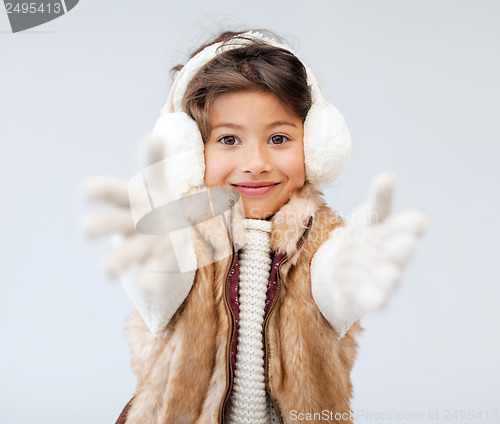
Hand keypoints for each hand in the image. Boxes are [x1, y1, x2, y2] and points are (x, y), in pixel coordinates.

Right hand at [80, 135, 182, 291]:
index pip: (111, 192)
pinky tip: (148, 284)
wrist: (168, 237)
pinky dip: (148, 281)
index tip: (86, 192)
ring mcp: (141, 247)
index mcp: (130, 201)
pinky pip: (149, 277)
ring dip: (111, 264)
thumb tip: (156, 136)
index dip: (98, 191)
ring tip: (106, 271)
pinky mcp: (156, 265)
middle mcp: (130, 225)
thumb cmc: (155, 205)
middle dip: (96, 226)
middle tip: (86, 228)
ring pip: (121, 257)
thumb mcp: (157, 183)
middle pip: (108, 224)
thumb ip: (155, 162)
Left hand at [320, 172, 427, 320]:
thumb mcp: (367, 217)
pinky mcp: (365, 297)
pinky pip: (371, 300)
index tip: (419, 219)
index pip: (400, 225)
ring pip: (387, 278)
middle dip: (401, 248)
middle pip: (397, 252)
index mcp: (389, 232)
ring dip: (389, 276)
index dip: (407, 223)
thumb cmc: (360, 240)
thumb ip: (379, 199)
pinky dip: (375, 300)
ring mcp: (378, 278)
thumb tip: (388, 176)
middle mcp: (388, 256)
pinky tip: (378, 301)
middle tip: (408, 242)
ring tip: (391, 273)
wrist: (337, 275)